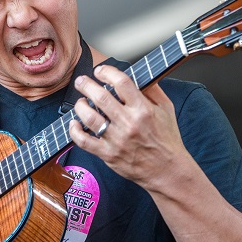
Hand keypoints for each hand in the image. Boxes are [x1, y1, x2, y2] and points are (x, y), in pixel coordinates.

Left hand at [68, 65, 186, 188]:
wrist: (167, 171)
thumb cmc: (167, 140)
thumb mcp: (166, 110)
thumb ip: (153, 90)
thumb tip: (139, 74)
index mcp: (143, 109)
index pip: (121, 82)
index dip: (107, 72)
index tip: (100, 71)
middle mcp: (129, 123)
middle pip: (100, 97)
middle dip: (86, 84)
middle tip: (81, 81)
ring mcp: (117, 140)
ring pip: (89, 117)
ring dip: (80, 106)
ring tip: (80, 102)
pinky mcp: (108, 154)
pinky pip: (84, 141)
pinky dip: (75, 131)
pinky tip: (75, 123)